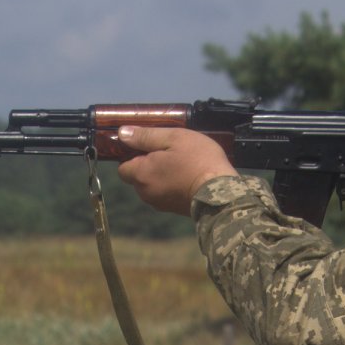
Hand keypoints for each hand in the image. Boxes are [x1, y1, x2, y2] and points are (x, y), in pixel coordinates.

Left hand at [114, 126, 237, 216]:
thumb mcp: (173, 138)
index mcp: (141, 174)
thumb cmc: (198, 160)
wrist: (222, 193)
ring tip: (181, 164)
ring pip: (151, 186)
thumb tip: (122, 134)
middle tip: (169, 152)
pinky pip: (165, 194)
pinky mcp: (173, 210)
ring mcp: (159, 204)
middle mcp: (145, 193)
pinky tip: (187, 176)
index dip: (132, 156)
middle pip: (137, 177)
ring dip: (160, 175)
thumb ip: (145, 136)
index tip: (148, 147)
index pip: (122, 167)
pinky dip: (171, 185)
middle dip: (147, 165)